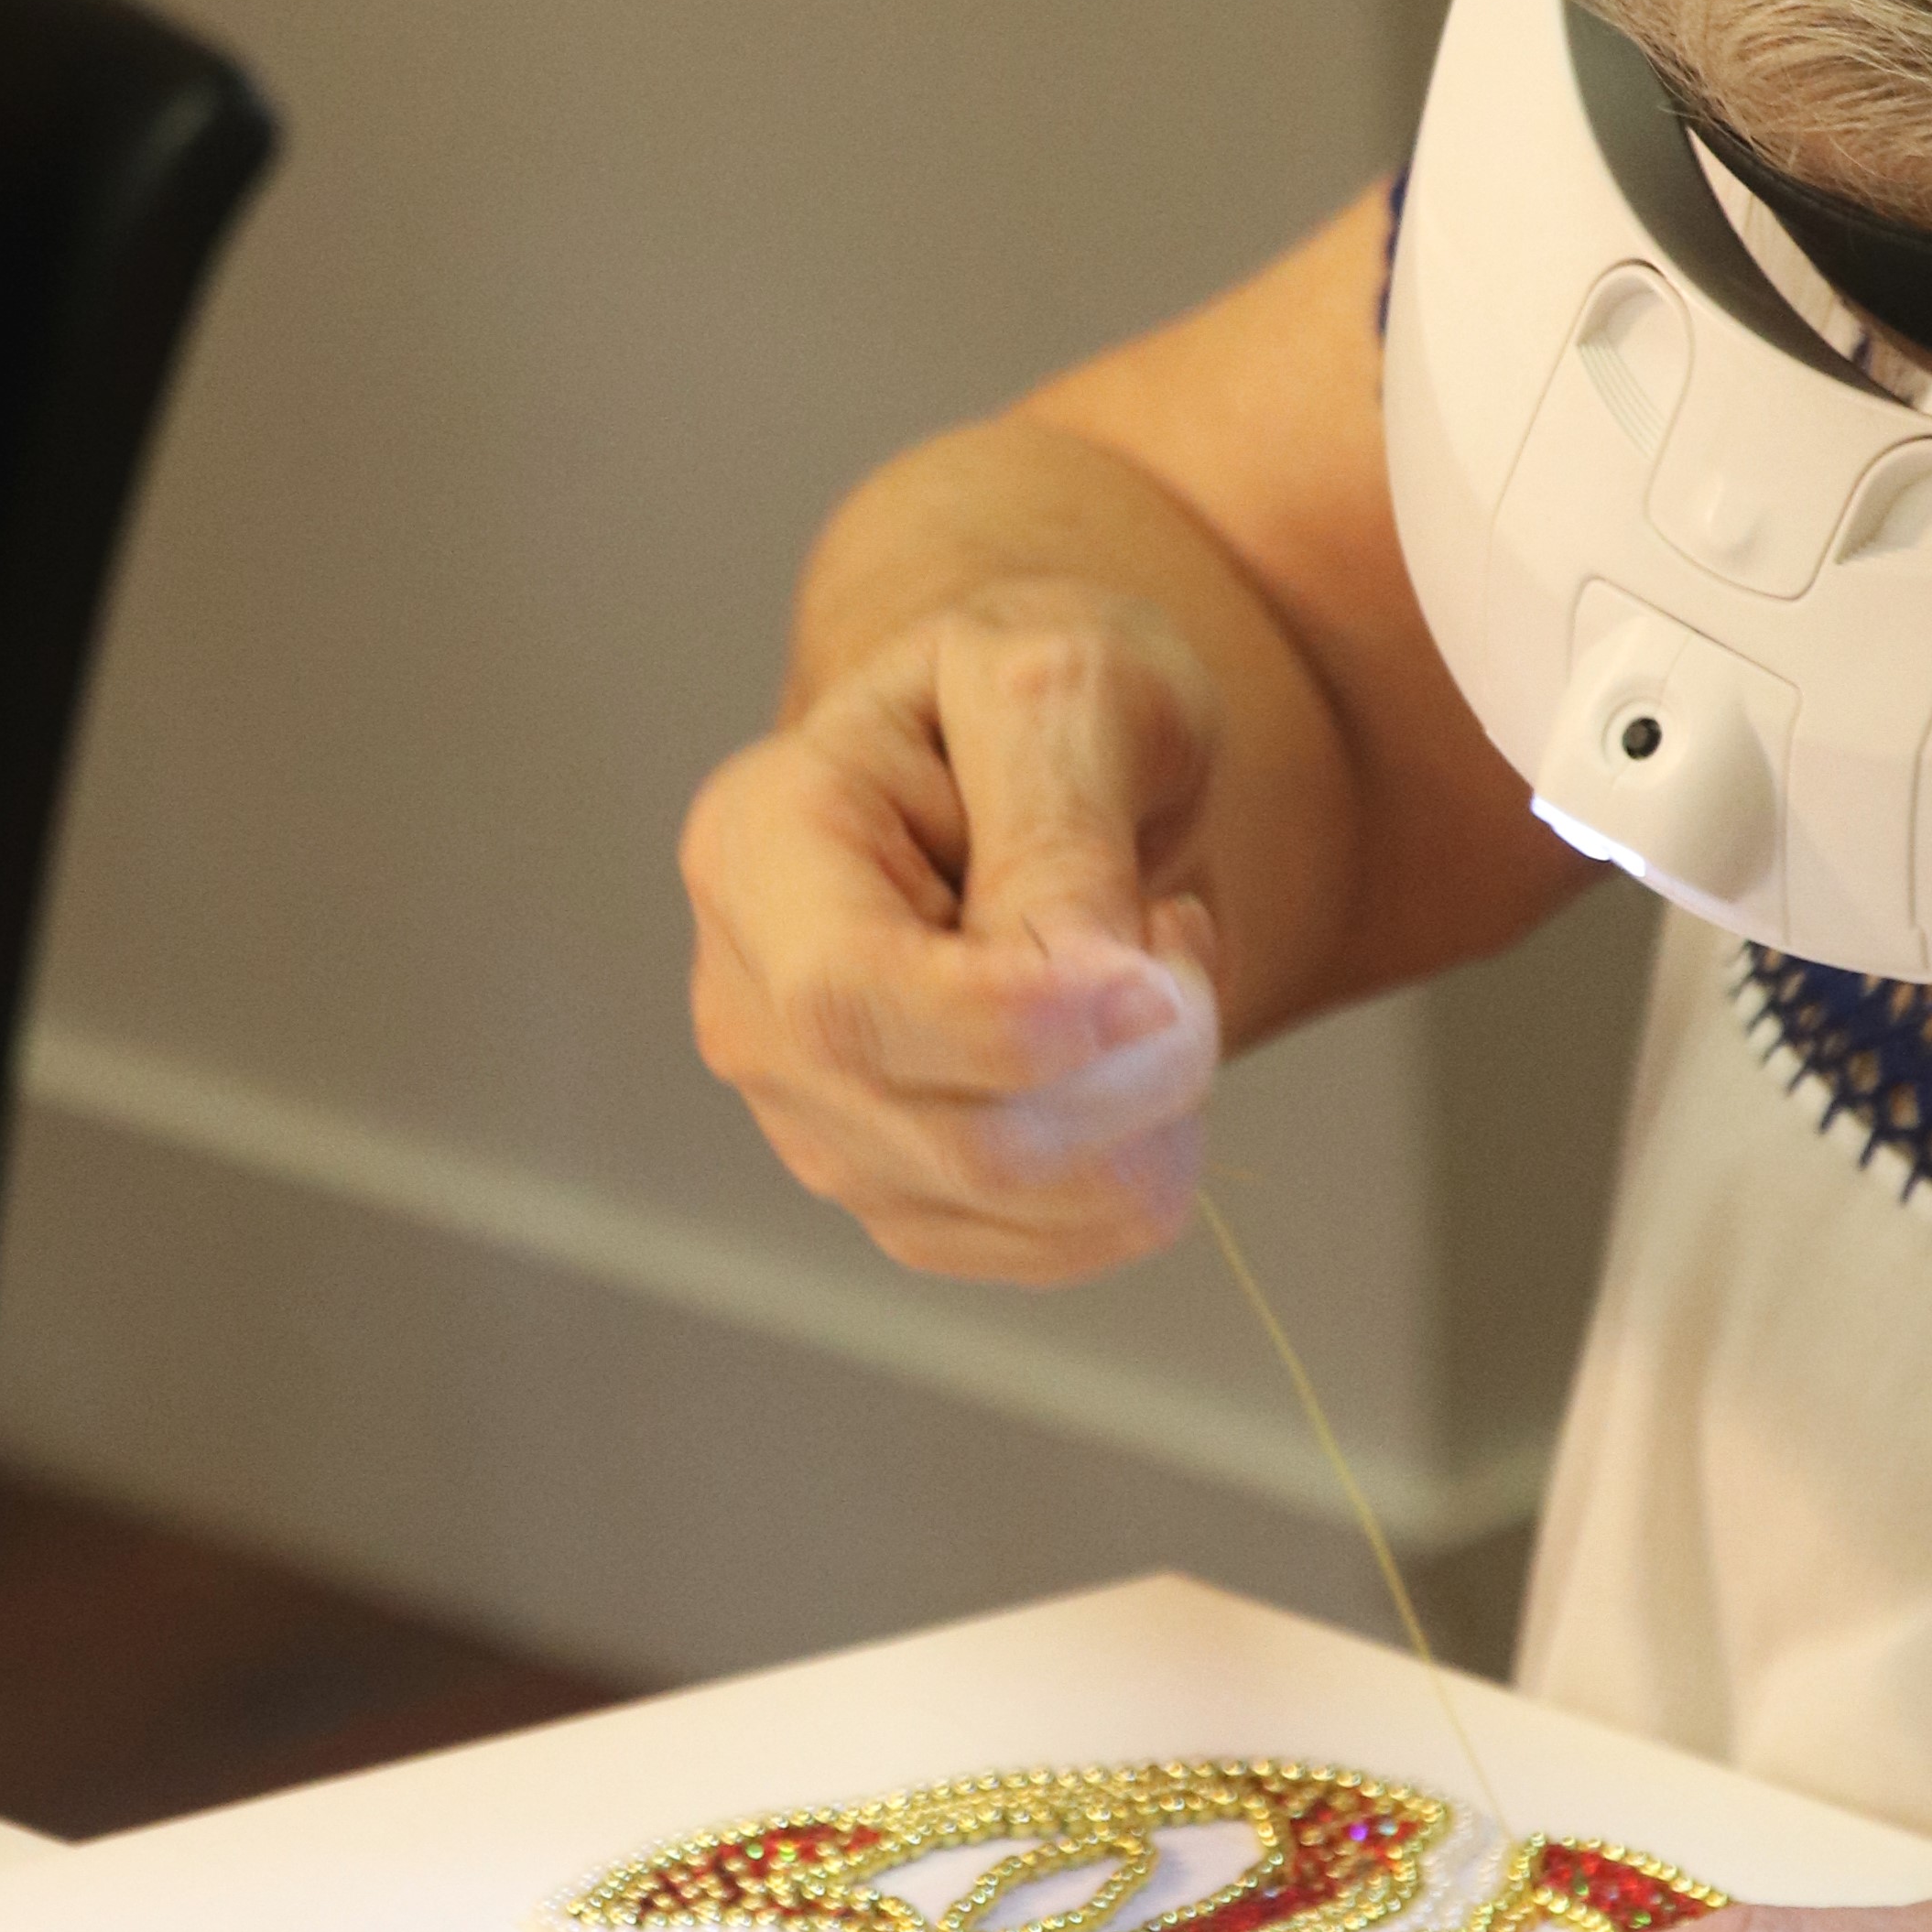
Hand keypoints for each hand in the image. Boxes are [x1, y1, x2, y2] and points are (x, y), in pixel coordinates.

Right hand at [683, 580, 1223, 1281]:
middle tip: (1175, 933)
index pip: (849, 999)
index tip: (1155, 984)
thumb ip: (1058, 825)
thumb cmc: (1034, 698)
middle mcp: (756, 1008)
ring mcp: (816, 1122)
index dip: (1012, 1024)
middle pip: (955, 1134)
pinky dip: (1146, 1154)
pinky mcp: (902, 1196)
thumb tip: (1085, 985)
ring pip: (1024, 1207)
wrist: (1035, 753)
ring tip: (1145, 963)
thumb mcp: (1060, 688)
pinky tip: (1125, 1048)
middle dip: (1131, 1066)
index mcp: (759, 847)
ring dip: (1155, 1104)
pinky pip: (1061, 1243)